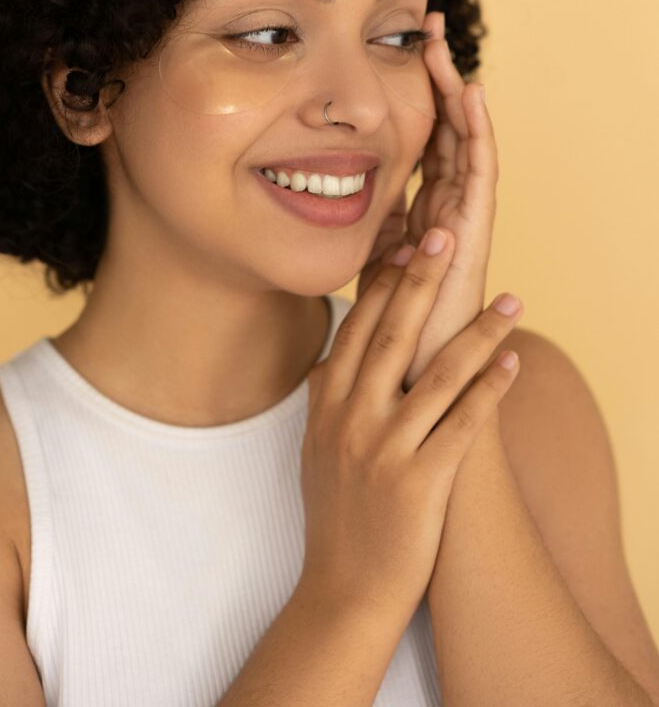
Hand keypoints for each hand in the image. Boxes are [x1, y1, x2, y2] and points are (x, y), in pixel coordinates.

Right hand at [303, 233, 522, 619]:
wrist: (343, 592)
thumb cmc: (335, 517)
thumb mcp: (314, 450)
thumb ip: (322, 400)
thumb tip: (328, 359)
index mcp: (327, 404)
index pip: (357, 328)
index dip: (382, 283)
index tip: (404, 245)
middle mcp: (351, 418)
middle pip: (392, 334)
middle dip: (421, 280)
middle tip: (446, 235)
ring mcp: (384, 449)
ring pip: (437, 373)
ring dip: (479, 331)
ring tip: (512, 298)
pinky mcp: (419, 481)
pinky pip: (462, 423)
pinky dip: (490, 388)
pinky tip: (512, 362)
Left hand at [357, 10, 499, 393]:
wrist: (404, 382)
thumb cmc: (380, 335)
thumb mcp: (357, 268)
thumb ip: (348, 235)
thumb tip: (306, 198)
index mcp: (418, 214)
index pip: (421, 143)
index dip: (413, 99)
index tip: (396, 54)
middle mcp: (443, 210)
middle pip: (445, 132)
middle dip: (437, 81)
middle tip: (427, 30)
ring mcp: (460, 221)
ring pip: (464, 143)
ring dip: (457, 94)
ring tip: (444, 48)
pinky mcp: (471, 236)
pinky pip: (478, 173)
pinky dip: (476, 132)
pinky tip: (468, 94)